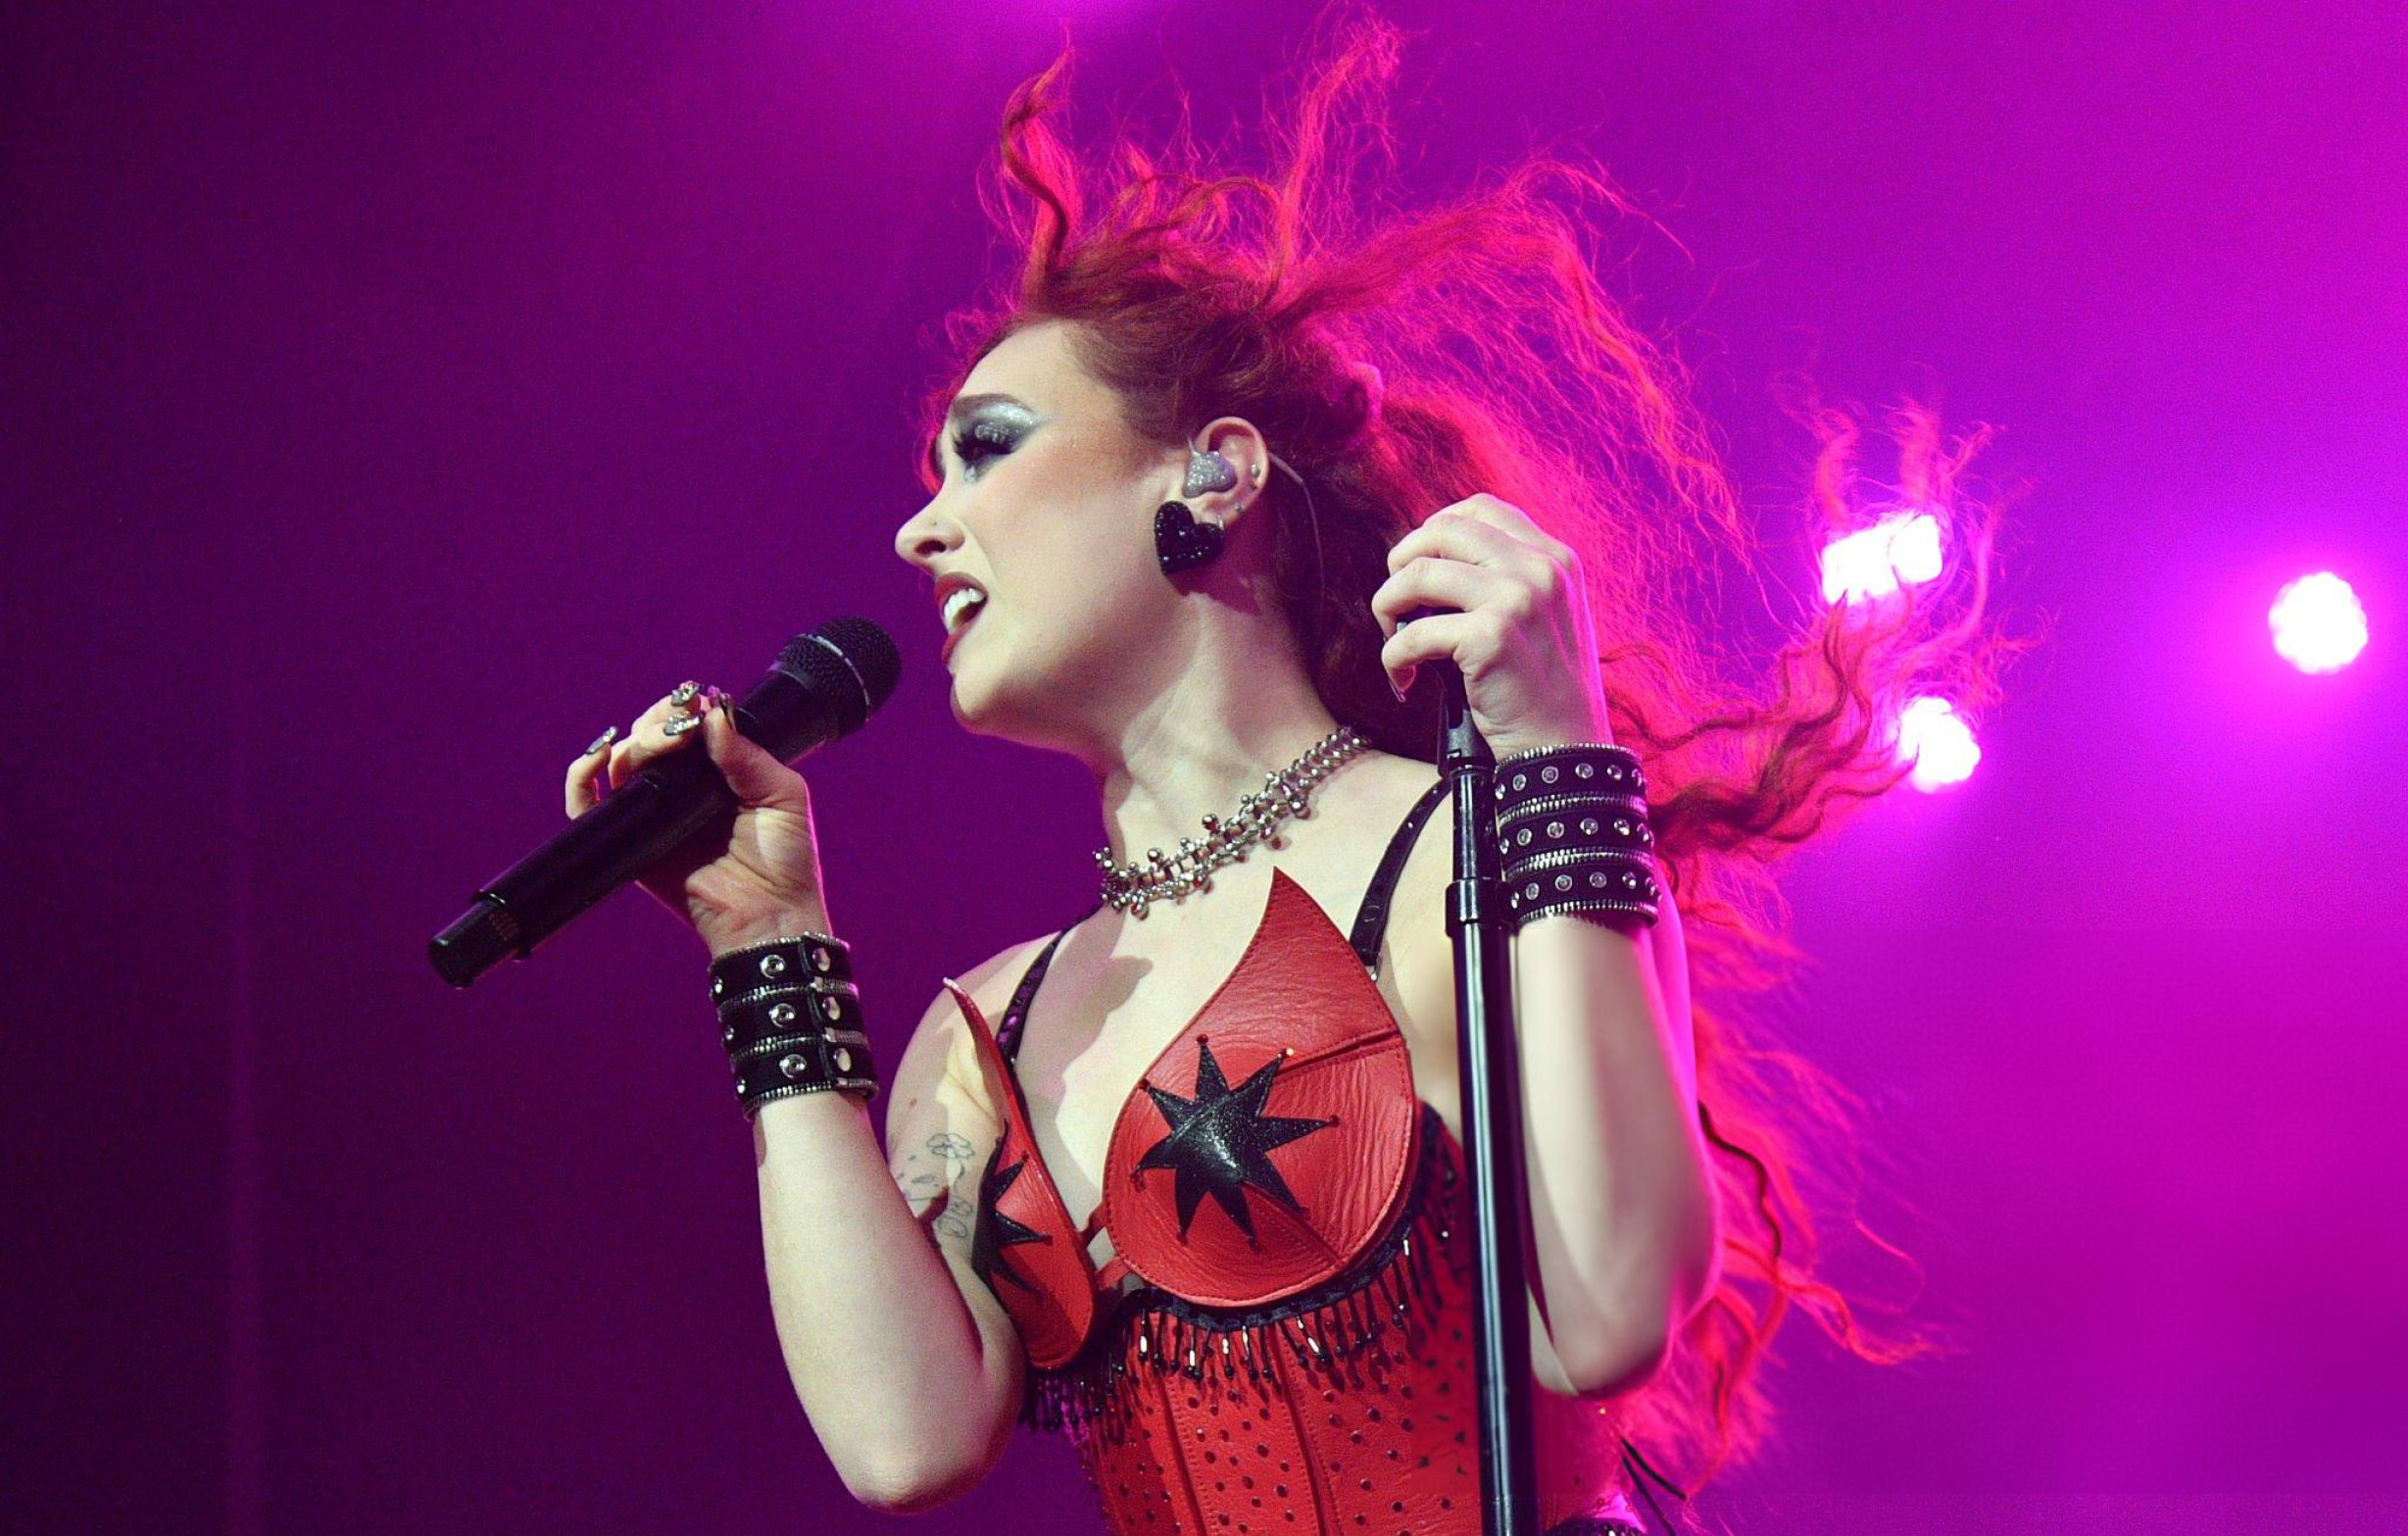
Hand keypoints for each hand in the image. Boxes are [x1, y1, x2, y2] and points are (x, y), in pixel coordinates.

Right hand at [564, 685, 830, 956]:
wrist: (769, 915)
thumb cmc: (785, 859)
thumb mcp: (781, 794)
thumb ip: (746, 755)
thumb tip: (713, 714)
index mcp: (719, 772)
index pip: (687, 726)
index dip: (684, 709)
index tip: (694, 701)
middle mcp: (682, 788)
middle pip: (648, 738)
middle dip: (659, 722)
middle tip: (681, 727)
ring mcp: (654, 813)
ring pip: (621, 762)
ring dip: (634, 742)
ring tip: (663, 743)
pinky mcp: (631, 842)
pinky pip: (588, 807)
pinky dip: (581, 778)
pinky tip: (599, 757)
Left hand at [1370, 494, 1614, 758]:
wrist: (1566, 750)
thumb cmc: (1544, 692)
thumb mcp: (1544, 617)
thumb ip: (1506, 580)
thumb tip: (1429, 564)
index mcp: (1555, 557)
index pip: (1481, 508)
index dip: (1436, 530)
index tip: (1420, 567)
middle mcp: (1540, 568)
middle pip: (1442, 530)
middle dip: (1402, 564)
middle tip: (1396, 606)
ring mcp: (1518, 598)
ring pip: (1417, 574)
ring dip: (1388, 608)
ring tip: (1395, 645)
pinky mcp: (1492, 637)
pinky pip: (1413, 633)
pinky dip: (1393, 657)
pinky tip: (1404, 679)